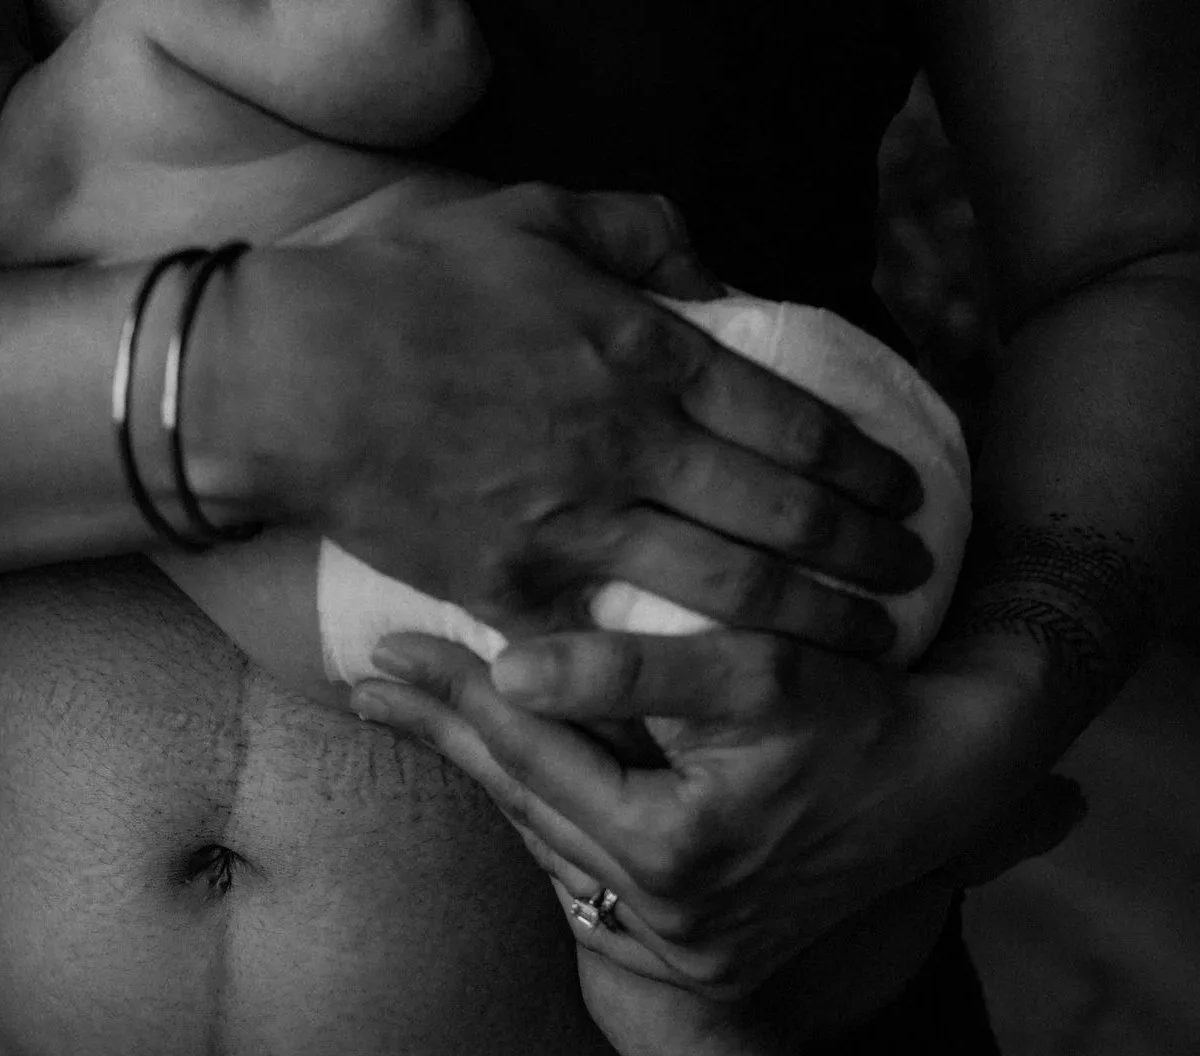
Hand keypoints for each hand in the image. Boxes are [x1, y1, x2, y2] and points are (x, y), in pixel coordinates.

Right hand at [201, 184, 931, 656]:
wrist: (288, 379)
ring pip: (725, 593)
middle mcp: (629, 448)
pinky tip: (724, 696)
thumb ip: (639, 232)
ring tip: (862, 647)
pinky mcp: (511, 591)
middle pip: (783, 517)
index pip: (790, 422)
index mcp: (644, 354)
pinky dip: (672, 676)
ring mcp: (573, 529)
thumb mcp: (534, 215)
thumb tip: (710, 268)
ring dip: (809, 625)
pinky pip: (609, 646)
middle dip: (864, 555)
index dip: (862, 466)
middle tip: (912, 577)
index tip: (904, 491)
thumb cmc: (402, 286)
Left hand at [348, 629, 1068, 997]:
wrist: (954, 781)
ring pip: (552, 849)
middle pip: (529, 809)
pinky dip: (543, 821)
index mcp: (676, 856)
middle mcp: (671, 927)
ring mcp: (683, 957)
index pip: (536, 761)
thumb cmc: (861, 703)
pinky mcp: (697, 964)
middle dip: (446, 738)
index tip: (387, 647)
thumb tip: (513, 667)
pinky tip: (495, 775)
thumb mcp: (755, 671)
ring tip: (408, 716)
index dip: (459, 698)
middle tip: (366, 680)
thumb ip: (635, 669)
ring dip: (483, 781)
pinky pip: (590, 879)